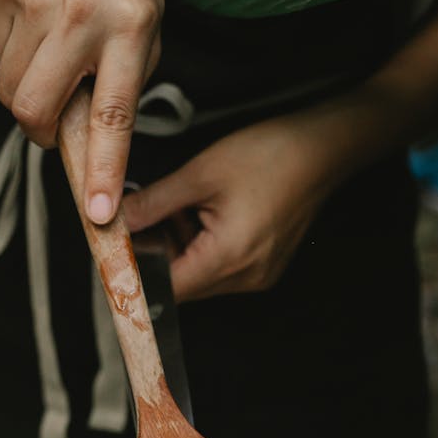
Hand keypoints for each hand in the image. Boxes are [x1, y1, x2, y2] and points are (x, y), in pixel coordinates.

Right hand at [0, 0, 163, 222]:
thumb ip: (119, 93)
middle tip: (57, 120)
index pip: (111, 117)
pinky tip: (35, 32)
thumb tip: (90, 155)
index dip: (102, 170)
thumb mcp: (143, 37)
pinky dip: (12, 58)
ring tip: (53, 59)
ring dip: (27, 91)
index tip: (97, 211)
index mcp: (128, 30)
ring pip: (9, 88)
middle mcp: (79, 13)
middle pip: (33, 109)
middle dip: (41, 131)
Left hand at [123, 114, 346, 301]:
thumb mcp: (200, 174)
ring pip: (199, 276)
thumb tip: (114, 221)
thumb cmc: (270, 154)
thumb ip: (153, 203)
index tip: (115, 253)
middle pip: (182, 285)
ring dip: (179, 249)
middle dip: (157, 255)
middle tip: (142, 216)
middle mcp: (245, 278)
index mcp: (229, 258)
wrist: (323, 148)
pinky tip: (202, 212)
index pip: (168, 289)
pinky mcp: (262, 266)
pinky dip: (201, 246)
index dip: (137, 274)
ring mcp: (256, 275)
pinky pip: (219, 267)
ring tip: (182, 206)